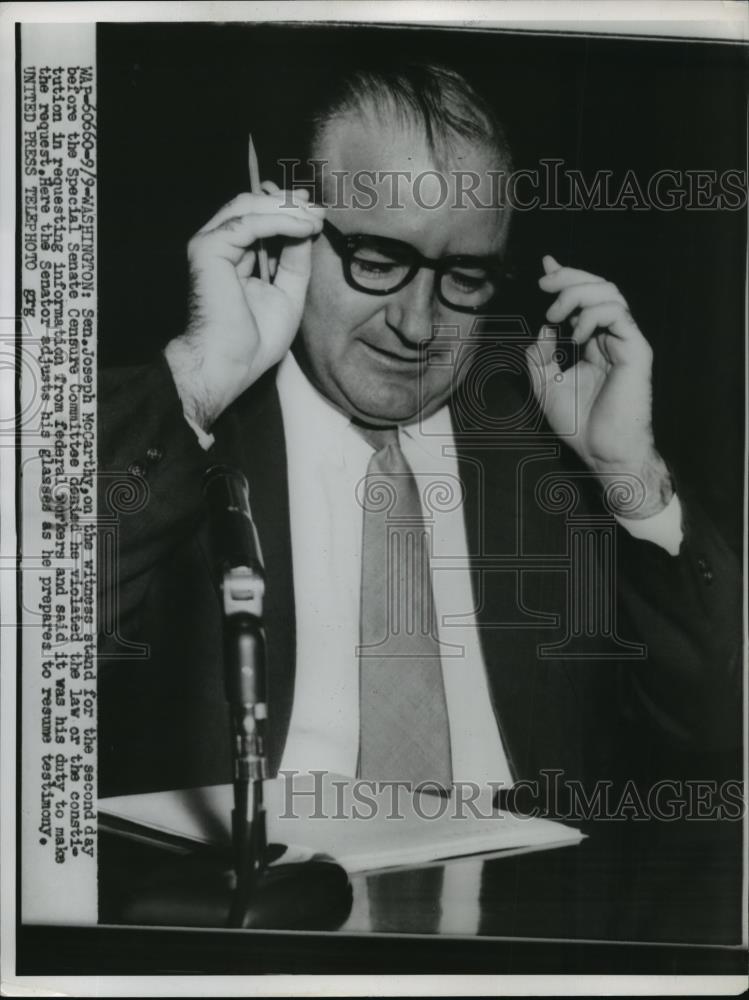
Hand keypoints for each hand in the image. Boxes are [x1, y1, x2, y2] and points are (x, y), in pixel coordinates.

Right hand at [164, 186, 323, 428]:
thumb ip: (295, 260)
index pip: (260, 219)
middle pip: (252, 205)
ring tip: (314, 217)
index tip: (317, 212)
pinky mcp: (209, 248)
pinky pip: (249, 223)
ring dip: (287, 208)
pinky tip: (304, 228)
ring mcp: (211, 244)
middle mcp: (220, 246)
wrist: (232, 364)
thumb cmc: (256, 340)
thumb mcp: (288, 293)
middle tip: (319, 209)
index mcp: (235, 257)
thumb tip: (307, 227)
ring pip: (249, 206)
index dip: (288, 210)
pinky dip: (280, 221)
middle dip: (289, 203)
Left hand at [528, 255, 672, 517]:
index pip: (583, 301)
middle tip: (544, 280)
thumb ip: (540, 356)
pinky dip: (592, 316)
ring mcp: (626, 342)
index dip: (565, 278)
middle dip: (569, 277)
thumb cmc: (580, 426)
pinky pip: (617, 314)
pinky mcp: (636, 350)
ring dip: (577, 294)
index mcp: (593, 344)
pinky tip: (575, 335)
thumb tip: (545, 328)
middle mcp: (611, 338)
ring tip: (555, 314)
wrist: (603, 452)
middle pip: (599, 288)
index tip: (545, 266)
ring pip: (610, 293)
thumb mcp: (545, 386)